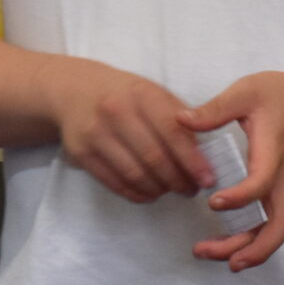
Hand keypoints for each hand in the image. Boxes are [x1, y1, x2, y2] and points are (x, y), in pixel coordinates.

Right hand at [49, 59, 210, 202]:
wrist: (76, 90)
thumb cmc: (126, 96)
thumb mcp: (154, 94)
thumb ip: (180, 121)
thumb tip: (203, 159)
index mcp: (142, 94)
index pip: (173, 133)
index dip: (193, 161)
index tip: (207, 179)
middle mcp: (116, 111)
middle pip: (154, 158)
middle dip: (178, 180)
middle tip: (191, 190)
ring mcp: (95, 133)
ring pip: (135, 174)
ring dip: (158, 189)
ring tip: (170, 191)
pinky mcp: (81, 153)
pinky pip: (115, 182)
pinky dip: (136, 194)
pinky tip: (149, 193)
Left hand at [179, 69, 283, 271]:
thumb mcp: (248, 91)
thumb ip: (215, 108)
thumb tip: (180, 119)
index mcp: (275, 153)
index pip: (263, 183)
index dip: (240, 197)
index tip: (213, 202)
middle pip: (277, 226)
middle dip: (248, 247)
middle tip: (208, 252)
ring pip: (275, 231)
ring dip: (248, 250)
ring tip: (209, 255)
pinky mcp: (283, 192)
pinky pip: (271, 223)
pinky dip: (252, 239)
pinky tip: (225, 244)